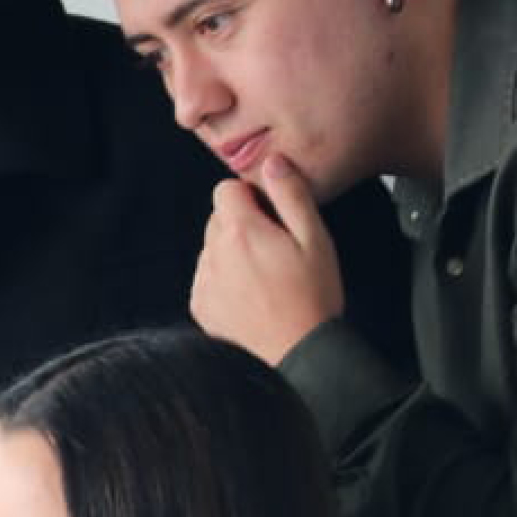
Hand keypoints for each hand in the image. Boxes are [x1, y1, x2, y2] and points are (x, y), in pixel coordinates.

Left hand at [191, 155, 343, 364]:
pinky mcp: (200, 306)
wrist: (299, 353)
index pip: (225, 190)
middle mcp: (213, 254)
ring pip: (212, 249)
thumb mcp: (315, 239)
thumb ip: (291, 195)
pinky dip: (225, 281)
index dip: (250, 197)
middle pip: (218, 219)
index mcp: (241, 232)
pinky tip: (253, 296)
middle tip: (276, 249)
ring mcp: (203, 282)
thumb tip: (273, 163)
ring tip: (267, 277)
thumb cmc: (313, 297)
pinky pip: (207, 279)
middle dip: (243, 224)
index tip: (272, 215)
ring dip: (233, 253)